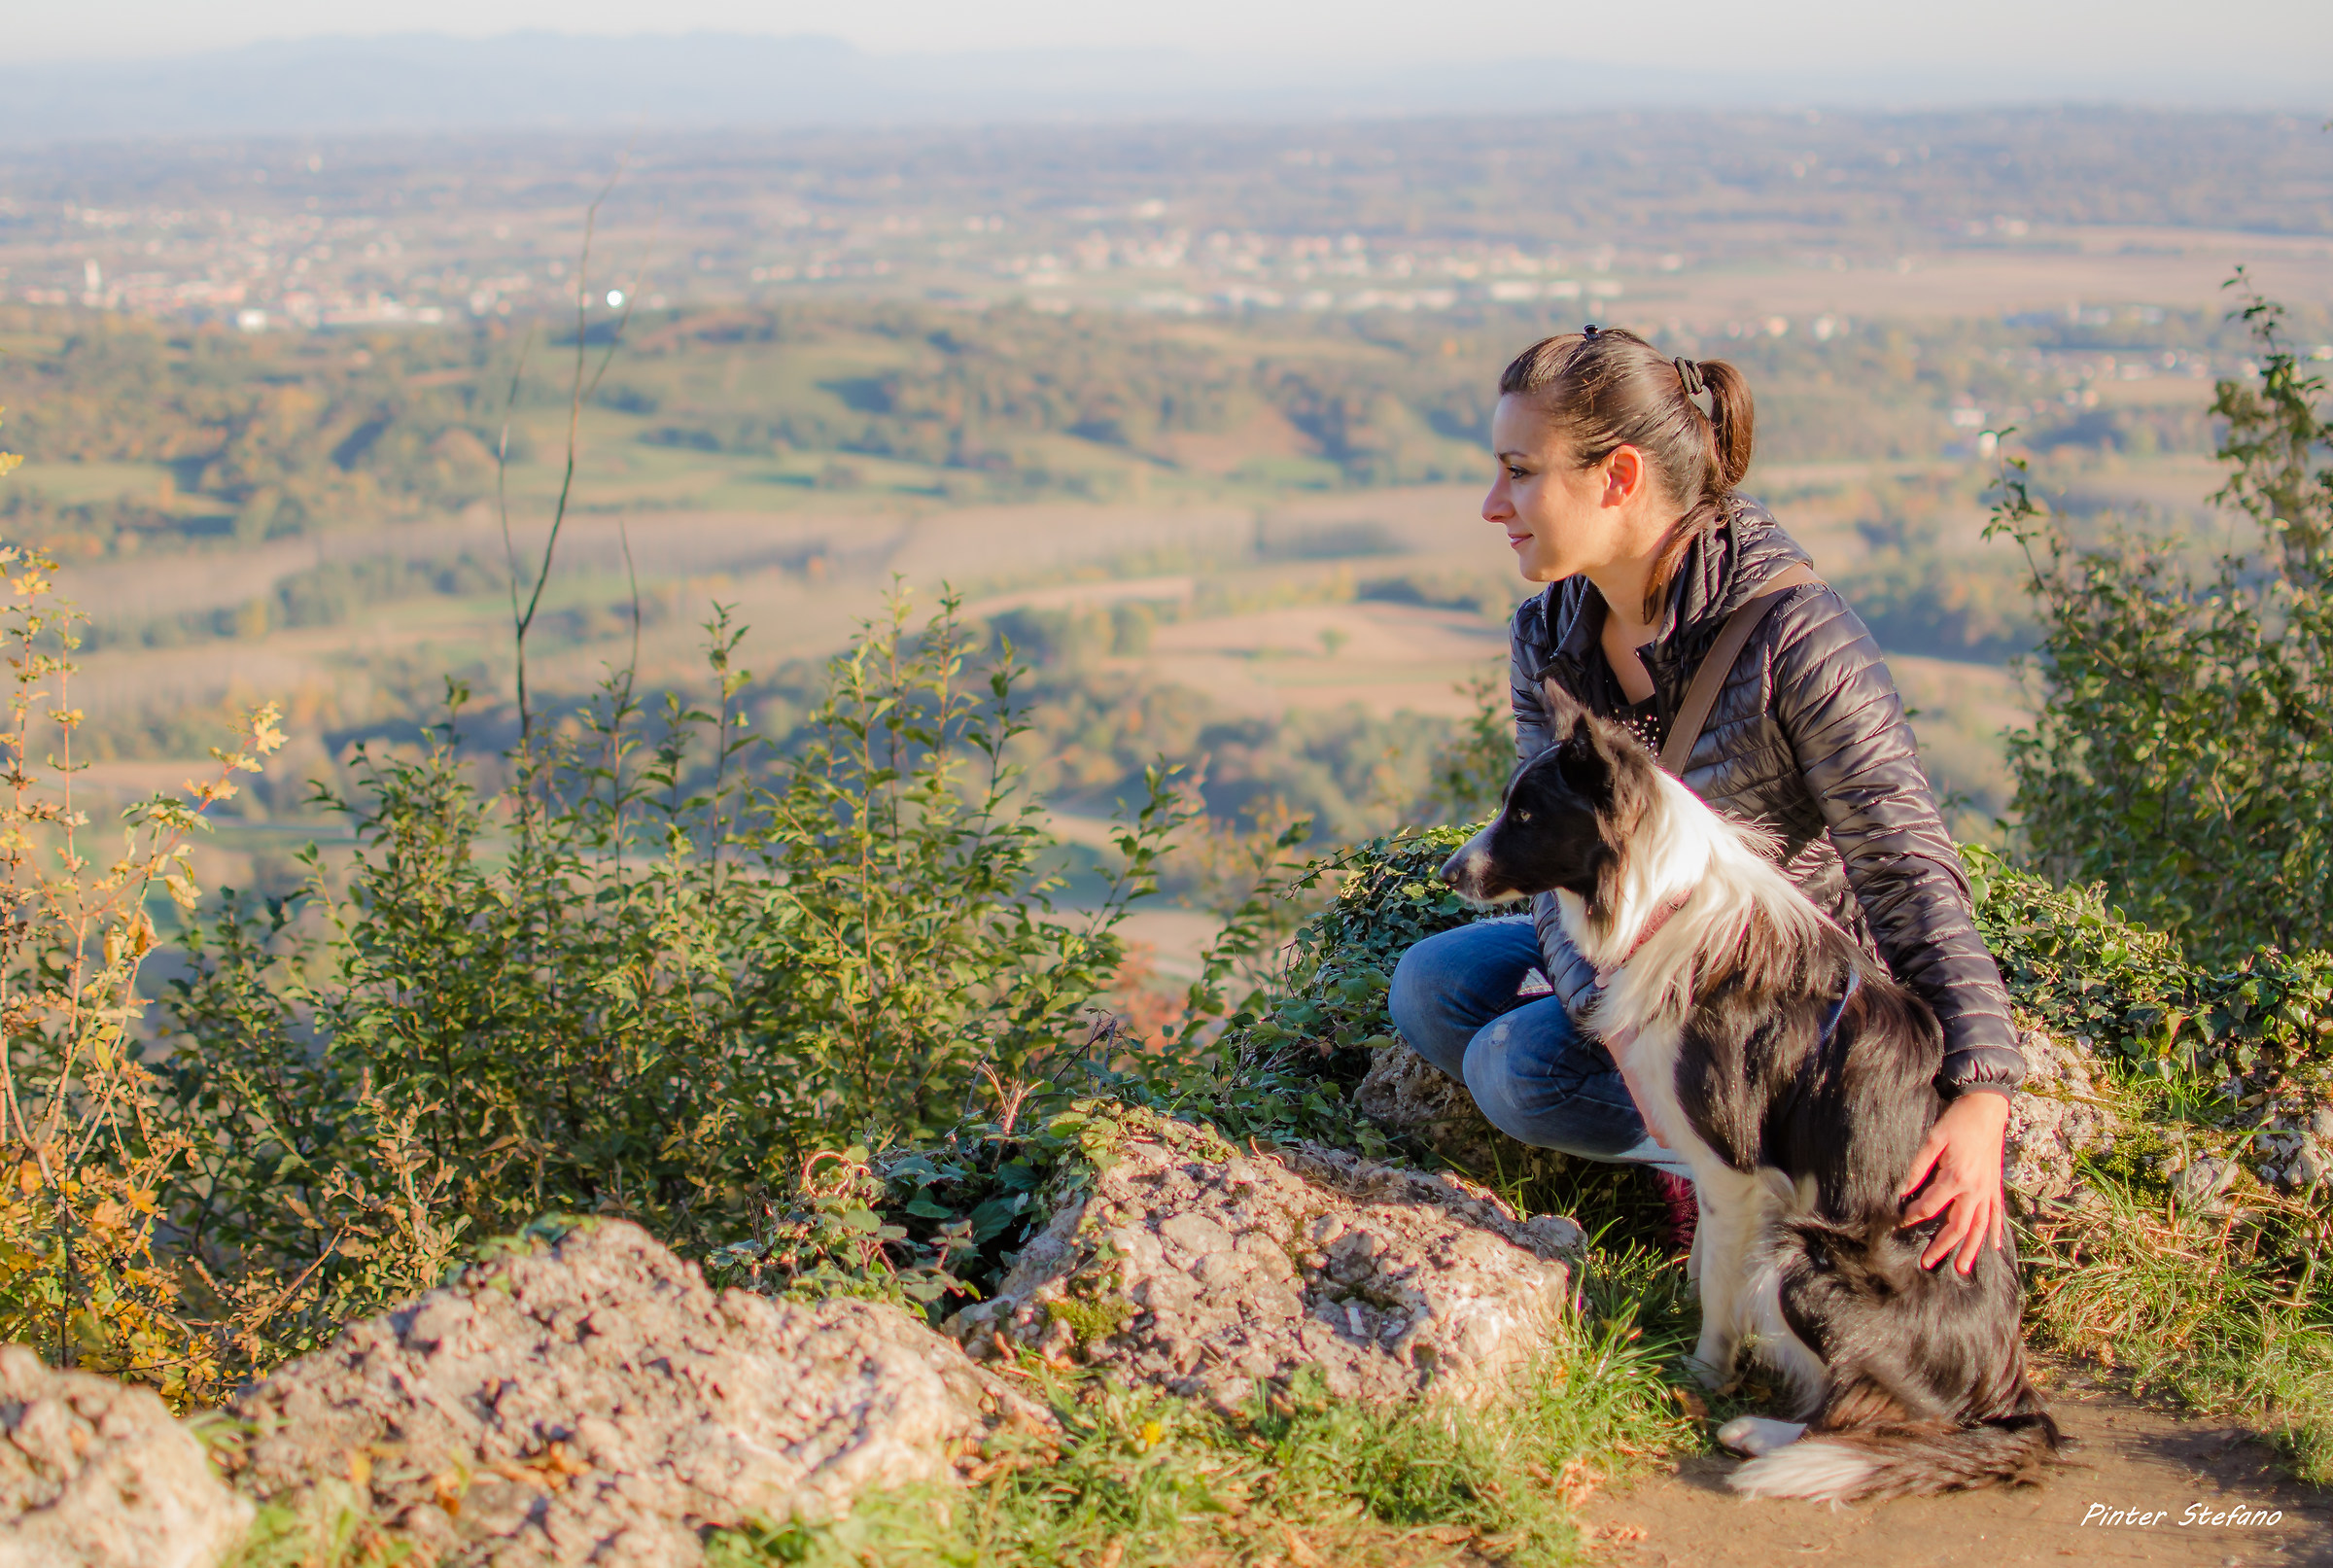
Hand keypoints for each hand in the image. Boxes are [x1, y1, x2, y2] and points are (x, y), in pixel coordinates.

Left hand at [1897, 1092, 2010, 1273]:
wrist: (1988, 1107)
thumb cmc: (1958, 1121)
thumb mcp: (1932, 1139)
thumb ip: (1917, 1167)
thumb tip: (1902, 1190)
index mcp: (1955, 1177)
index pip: (1930, 1206)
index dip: (1913, 1216)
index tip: (1900, 1222)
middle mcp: (1974, 1189)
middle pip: (1957, 1226)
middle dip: (1942, 1247)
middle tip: (1927, 1263)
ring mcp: (1988, 1190)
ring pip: (1979, 1227)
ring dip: (1970, 1250)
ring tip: (1962, 1269)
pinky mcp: (1996, 1186)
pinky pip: (1997, 1214)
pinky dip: (1995, 1231)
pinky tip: (1992, 1246)